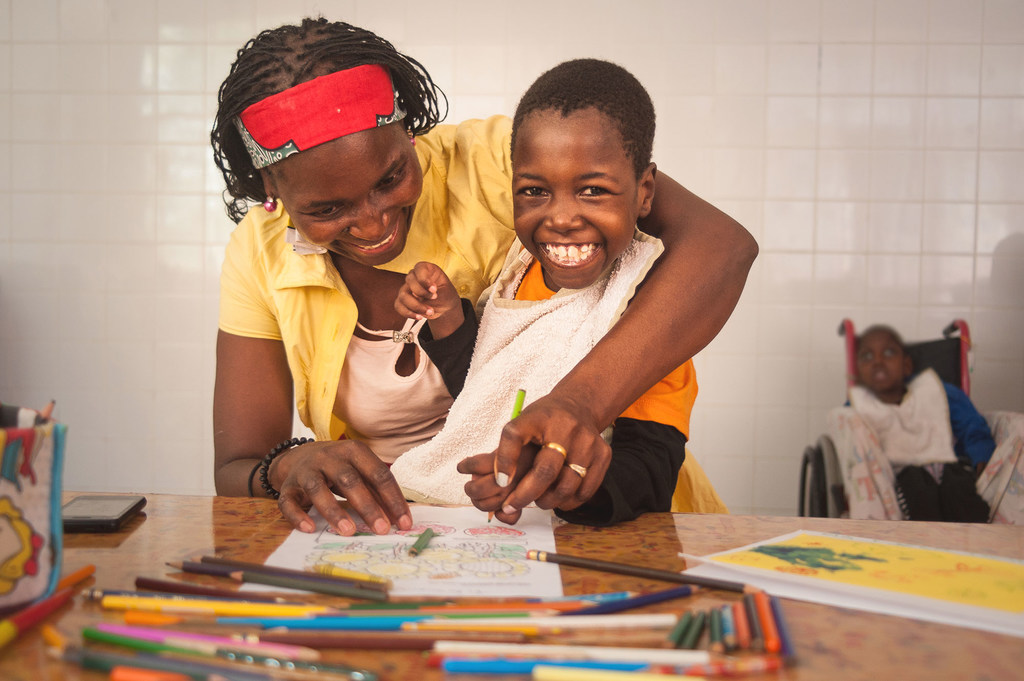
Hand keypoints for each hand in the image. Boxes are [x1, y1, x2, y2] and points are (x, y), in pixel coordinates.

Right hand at [269, 440, 412, 535]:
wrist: (299, 458)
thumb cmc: (339, 469)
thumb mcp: (360, 472)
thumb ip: (378, 492)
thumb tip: (400, 519)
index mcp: (354, 451)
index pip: (378, 473)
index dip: (392, 498)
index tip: (403, 523)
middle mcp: (329, 457)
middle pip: (349, 480)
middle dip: (367, 506)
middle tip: (382, 529)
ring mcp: (306, 471)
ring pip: (318, 489)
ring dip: (333, 511)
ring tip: (349, 532)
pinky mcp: (288, 486)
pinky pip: (289, 501)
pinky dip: (298, 515)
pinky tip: (309, 529)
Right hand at [395, 262, 460, 320]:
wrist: (444, 307)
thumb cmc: (446, 294)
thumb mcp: (448, 288)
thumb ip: (438, 288)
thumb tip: (428, 290)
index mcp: (426, 269)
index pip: (419, 268)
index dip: (424, 280)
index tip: (434, 289)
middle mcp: (414, 277)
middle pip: (409, 280)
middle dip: (422, 293)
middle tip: (434, 298)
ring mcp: (407, 288)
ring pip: (403, 295)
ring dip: (417, 306)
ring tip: (430, 311)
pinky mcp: (403, 301)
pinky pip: (398, 306)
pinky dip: (409, 313)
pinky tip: (419, 316)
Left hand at [457, 394, 611, 522]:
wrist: (579, 406)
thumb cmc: (543, 421)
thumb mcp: (522, 424)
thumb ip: (508, 450)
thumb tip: (498, 483)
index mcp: (541, 417)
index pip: (515, 436)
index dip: (504, 462)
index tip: (500, 483)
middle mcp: (568, 428)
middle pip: (545, 472)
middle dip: (526, 494)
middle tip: (513, 506)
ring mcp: (590, 442)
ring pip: (568, 486)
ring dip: (549, 501)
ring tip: (538, 502)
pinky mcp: (604, 455)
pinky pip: (586, 490)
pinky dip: (570, 501)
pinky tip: (559, 500)